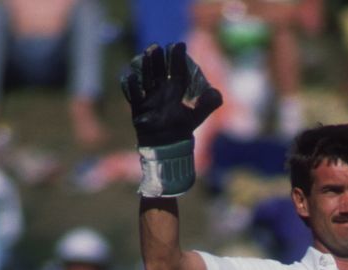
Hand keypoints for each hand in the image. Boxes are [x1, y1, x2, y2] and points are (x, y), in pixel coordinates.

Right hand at [120, 43, 221, 196]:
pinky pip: (132, 96)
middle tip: (157, 46)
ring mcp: (148, 98)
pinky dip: (131, 87)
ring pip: (146, 78)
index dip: (178, 58)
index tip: (178, 44)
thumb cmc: (182, 128)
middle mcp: (161, 90)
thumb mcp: (199, 115)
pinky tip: (132, 76)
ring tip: (147, 53)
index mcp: (176, 89)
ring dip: (146, 66)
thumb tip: (216, 92)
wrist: (168, 146)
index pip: (177, 71)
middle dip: (158, 59)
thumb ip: (210, 103)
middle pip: (159, 71)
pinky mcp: (138, 108)